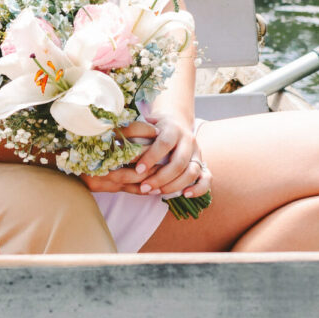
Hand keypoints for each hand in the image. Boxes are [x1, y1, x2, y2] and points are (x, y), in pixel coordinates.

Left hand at [92, 115, 209, 198]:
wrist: (175, 123)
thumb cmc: (154, 127)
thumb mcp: (143, 123)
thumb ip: (132, 129)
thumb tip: (112, 134)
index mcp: (173, 129)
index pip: (164, 143)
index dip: (151, 157)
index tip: (138, 170)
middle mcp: (188, 140)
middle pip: (179, 162)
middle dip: (160, 177)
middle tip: (143, 188)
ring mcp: (198, 153)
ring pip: (192, 172)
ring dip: (174, 185)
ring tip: (156, 192)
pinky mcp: (203, 164)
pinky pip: (206, 179)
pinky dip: (198, 188)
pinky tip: (184, 195)